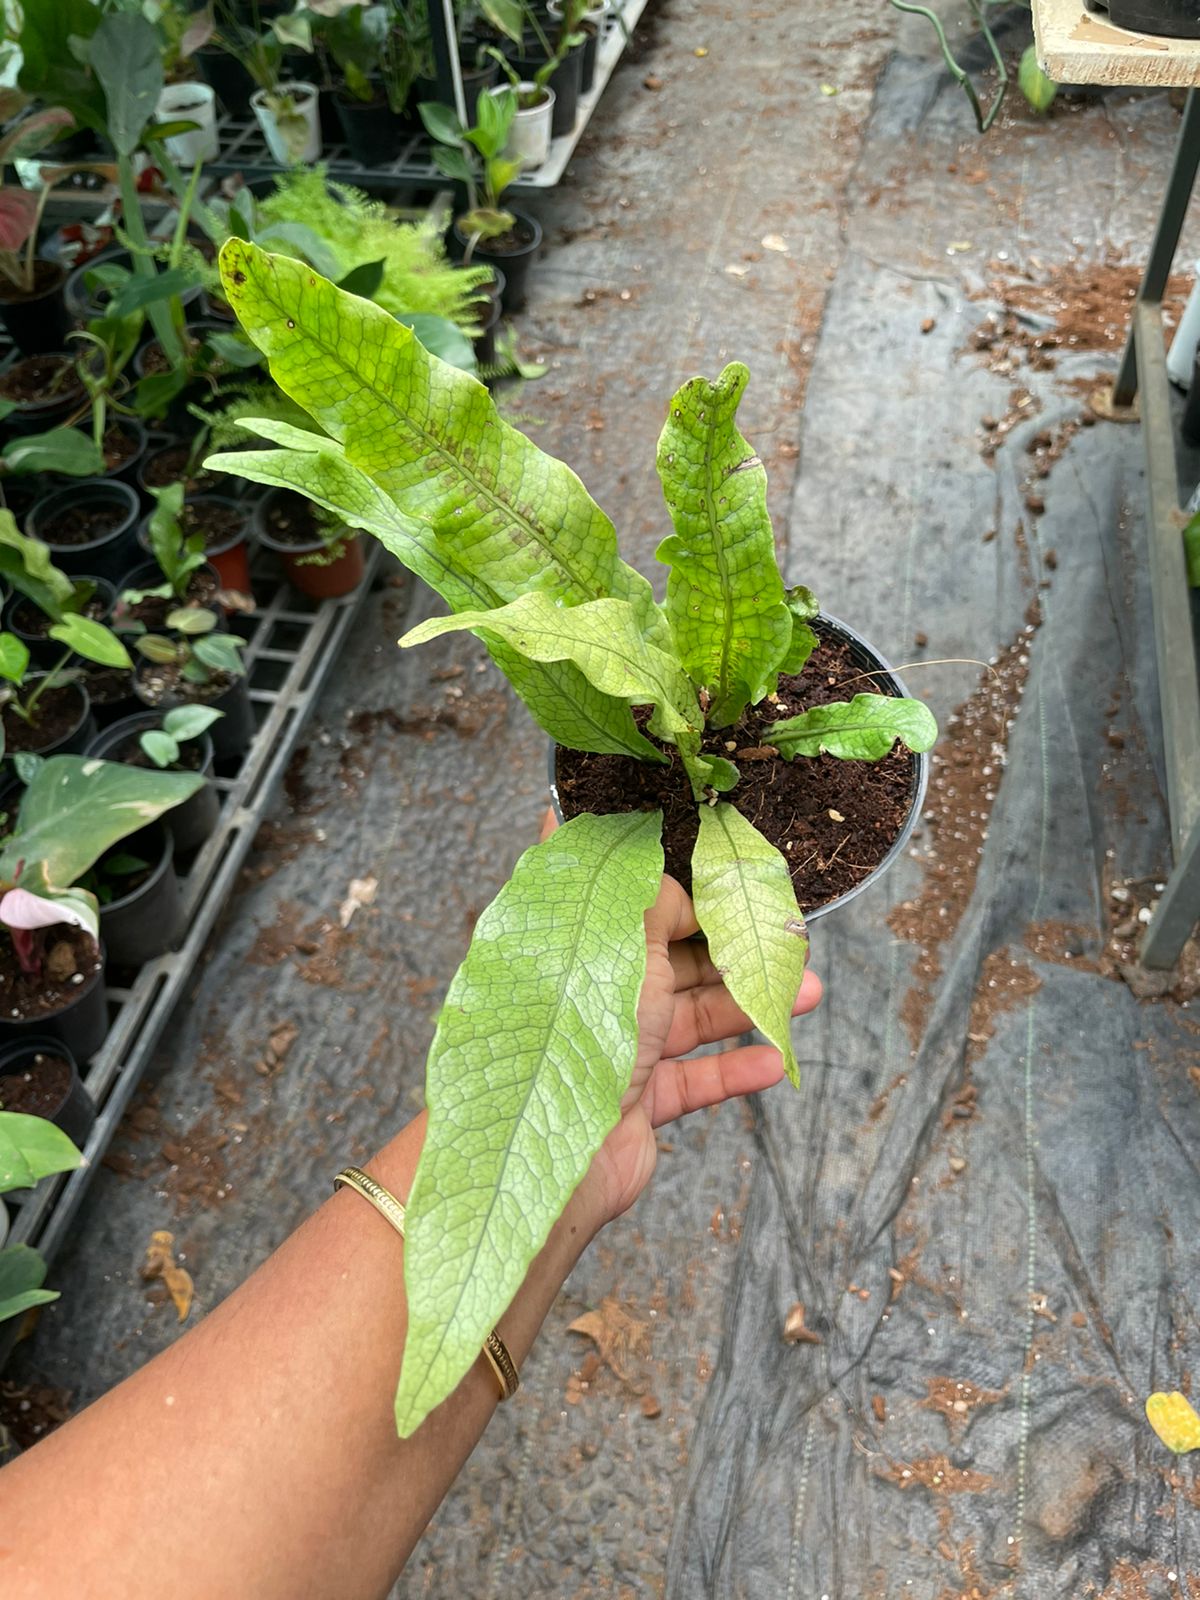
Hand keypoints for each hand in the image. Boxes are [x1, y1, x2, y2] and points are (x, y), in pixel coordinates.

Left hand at [539, 811, 822, 1230]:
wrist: (555, 1152)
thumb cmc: (582, 1030)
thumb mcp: (623, 940)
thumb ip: (647, 894)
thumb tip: (654, 865)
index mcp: (581, 948)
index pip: (638, 907)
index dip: (689, 896)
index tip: (738, 886)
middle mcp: (595, 996)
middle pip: (674, 963)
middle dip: (734, 951)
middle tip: (788, 941)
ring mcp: (617, 1050)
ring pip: (694, 1018)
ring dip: (750, 1005)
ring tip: (807, 992)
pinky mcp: (636, 1102)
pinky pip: (695, 1079)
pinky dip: (735, 1069)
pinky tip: (772, 1059)